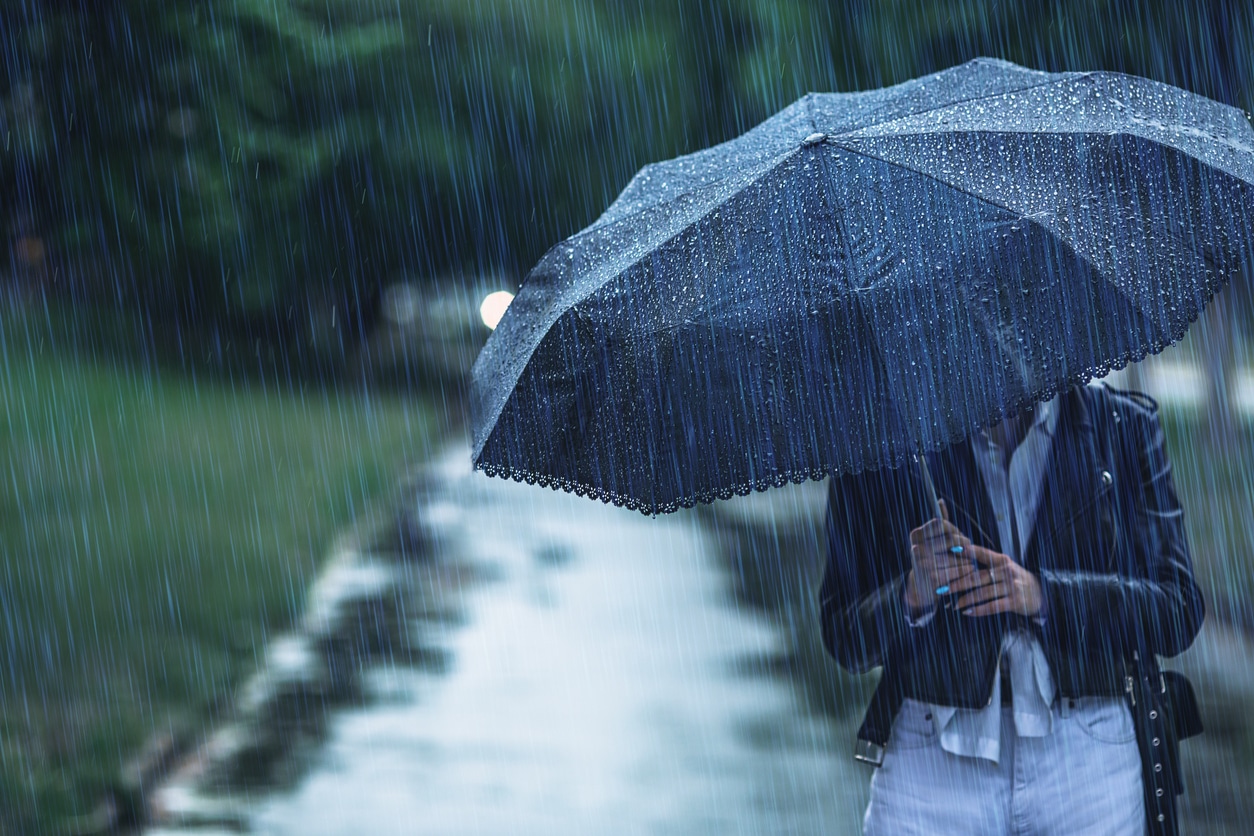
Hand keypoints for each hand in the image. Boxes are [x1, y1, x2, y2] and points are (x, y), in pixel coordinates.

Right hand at [903, 501, 977, 615]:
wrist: (921, 587)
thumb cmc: (932, 559)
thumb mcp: (933, 541)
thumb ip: (939, 524)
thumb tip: (940, 501)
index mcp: (916, 535)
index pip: (941, 523)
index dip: (954, 530)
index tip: (959, 537)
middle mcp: (916, 547)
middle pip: (951, 539)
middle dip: (963, 545)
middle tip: (967, 551)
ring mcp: (923, 562)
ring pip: (957, 556)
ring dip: (968, 560)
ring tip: (969, 563)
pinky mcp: (931, 577)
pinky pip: (958, 570)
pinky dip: (966, 571)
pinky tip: (968, 572)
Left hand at [942, 544, 1043, 617]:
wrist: (1040, 593)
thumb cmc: (1015, 579)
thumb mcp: (1004, 566)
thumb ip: (986, 563)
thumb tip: (959, 562)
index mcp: (1002, 560)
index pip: (982, 553)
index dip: (968, 551)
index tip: (952, 550)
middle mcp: (1007, 571)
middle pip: (977, 577)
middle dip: (957, 584)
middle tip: (942, 589)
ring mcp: (1011, 586)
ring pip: (983, 593)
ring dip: (965, 600)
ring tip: (951, 605)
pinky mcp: (1015, 601)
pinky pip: (993, 606)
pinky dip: (979, 610)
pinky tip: (967, 612)